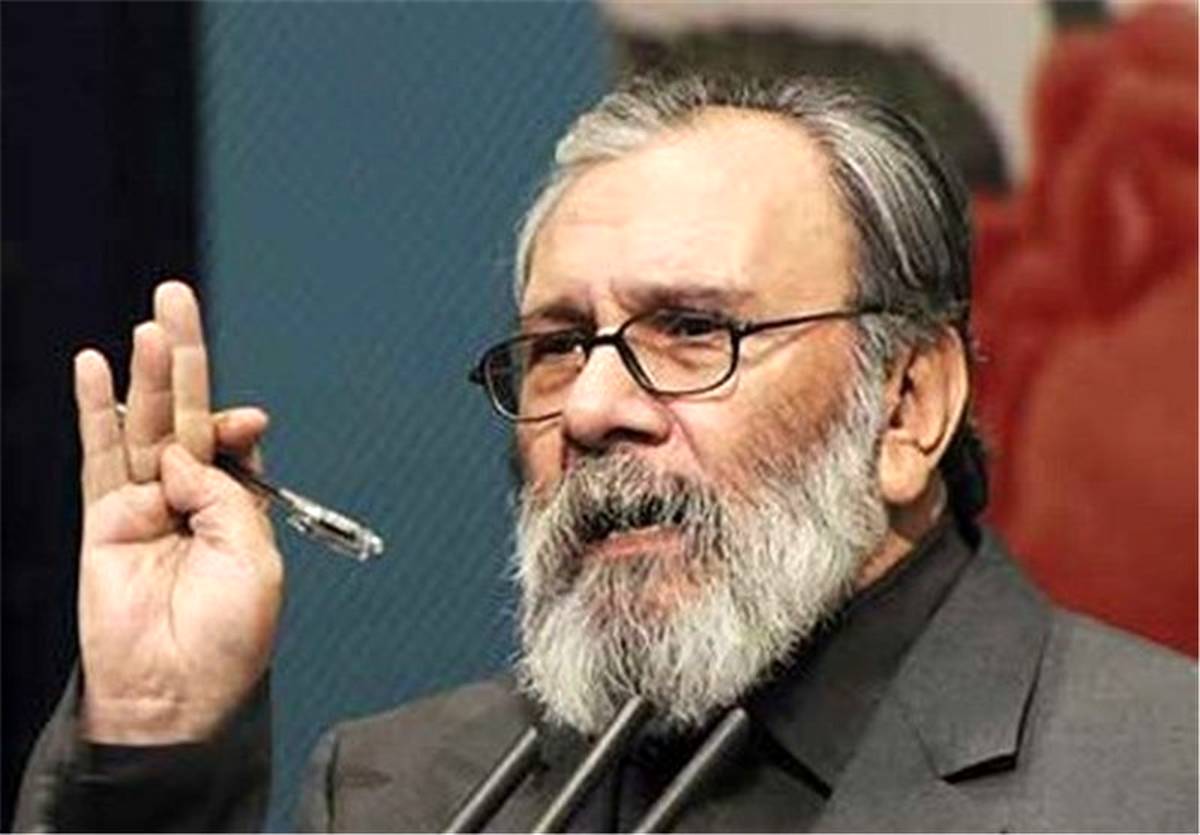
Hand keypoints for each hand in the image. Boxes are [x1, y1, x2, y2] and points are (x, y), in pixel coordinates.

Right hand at [74, 281, 282, 743]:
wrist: (175, 695)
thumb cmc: (229, 636)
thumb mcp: (255, 558)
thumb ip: (228, 494)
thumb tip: (185, 455)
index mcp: (238, 507)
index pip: (233, 440)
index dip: (236, 420)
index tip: (242, 421)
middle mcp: (192, 499)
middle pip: (186, 413)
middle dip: (185, 359)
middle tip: (178, 298)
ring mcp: (145, 506)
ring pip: (144, 425)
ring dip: (146, 373)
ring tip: (150, 323)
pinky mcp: (103, 521)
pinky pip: (97, 456)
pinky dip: (93, 411)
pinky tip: (91, 367)